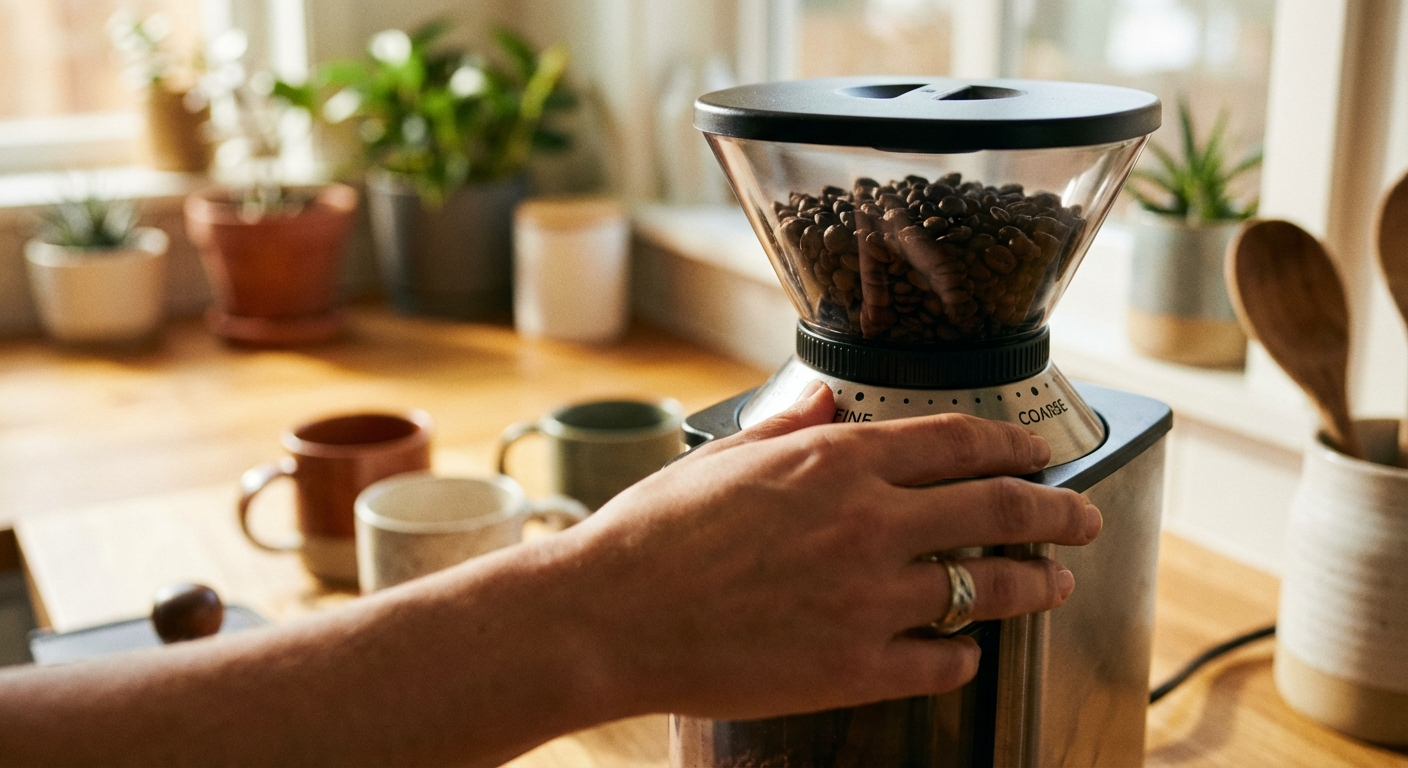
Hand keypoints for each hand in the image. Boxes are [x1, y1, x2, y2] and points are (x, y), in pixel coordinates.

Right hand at [559, 381, 1101, 720]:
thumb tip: (826, 404)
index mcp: (836, 463)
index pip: (957, 442)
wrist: (611, 616)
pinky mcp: (854, 667)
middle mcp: (869, 525)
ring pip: (987, 589)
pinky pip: (941, 663)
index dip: (1012, 447)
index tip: (1037, 456)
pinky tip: (964, 653)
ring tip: (1053, 584)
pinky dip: (962, 655)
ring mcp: (869, 601)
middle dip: (1056, 513)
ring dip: (1033, 584)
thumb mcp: (724, 455)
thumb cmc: (654, 531)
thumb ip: (790, 427)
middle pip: (998, 510)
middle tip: (1081, 519)